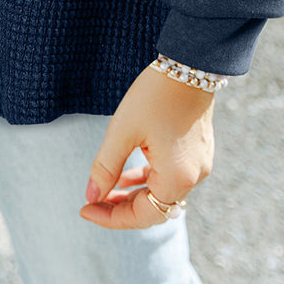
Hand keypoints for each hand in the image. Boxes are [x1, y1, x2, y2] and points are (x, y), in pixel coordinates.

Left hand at [79, 63, 214, 229]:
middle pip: (154, 209)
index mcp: (177, 177)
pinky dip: (148, 179)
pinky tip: (127, 174)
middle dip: (121, 208)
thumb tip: (91, 196)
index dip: (111, 218)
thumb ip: (106, 167)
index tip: (84, 209)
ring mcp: (198, 165)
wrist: (190, 64)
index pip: (142, 215)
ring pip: (162, 193)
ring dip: (134, 194)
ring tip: (106, 190)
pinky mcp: (198, 152)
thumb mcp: (123, 130)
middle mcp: (193, 178)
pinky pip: (170, 176)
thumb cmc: (155, 94)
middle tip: (91, 202)